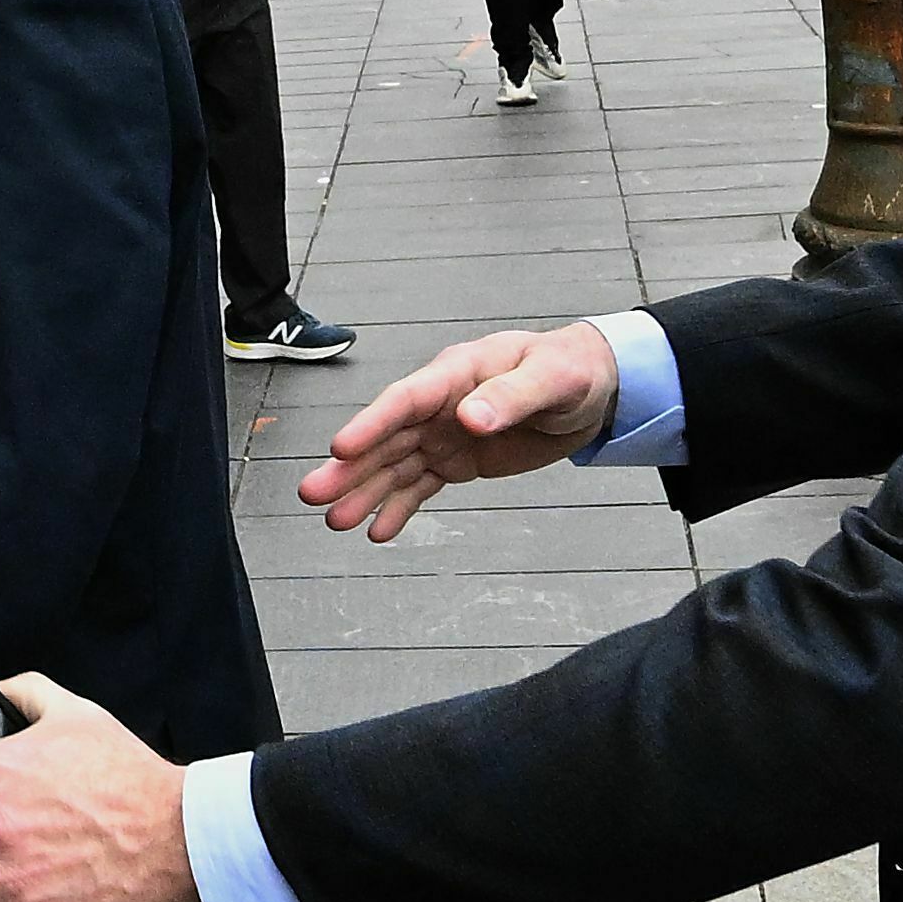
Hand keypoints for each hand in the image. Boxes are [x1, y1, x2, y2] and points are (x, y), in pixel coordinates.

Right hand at [296, 321, 623, 539]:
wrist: (590, 389)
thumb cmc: (569, 370)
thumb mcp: (550, 378)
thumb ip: (511, 397)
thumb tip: (471, 418)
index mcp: (456, 375)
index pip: (406, 400)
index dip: (371, 424)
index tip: (340, 448)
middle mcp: (440, 406)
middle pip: (386, 439)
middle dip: (349, 468)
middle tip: (312, 494)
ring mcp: (444, 435)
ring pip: (395, 467)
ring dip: (364, 493)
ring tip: (334, 522)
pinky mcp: (457, 462)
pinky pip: (420, 486)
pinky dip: (399, 508)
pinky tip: (376, 531)